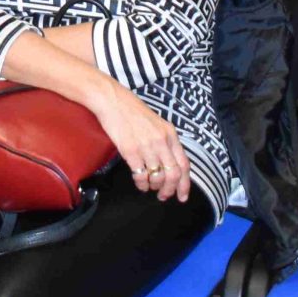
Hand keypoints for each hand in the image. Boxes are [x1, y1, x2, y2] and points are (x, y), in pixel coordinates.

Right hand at [86, 83, 191, 203]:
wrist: (112, 100)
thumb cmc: (132, 111)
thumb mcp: (157, 124)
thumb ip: (165, 142)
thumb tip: (170, 165)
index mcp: (170, 134)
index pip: (184, 164)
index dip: (185, 184)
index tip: (182, 196)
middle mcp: (161, 141)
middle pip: (173, 174)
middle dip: (170, 190)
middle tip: (163, 196)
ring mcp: (146, 146)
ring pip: (158, 177)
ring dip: (154, 187)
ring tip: (149, 187)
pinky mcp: (131, 150)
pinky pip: (141, 175)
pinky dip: (142, 184)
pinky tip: (140, 184)